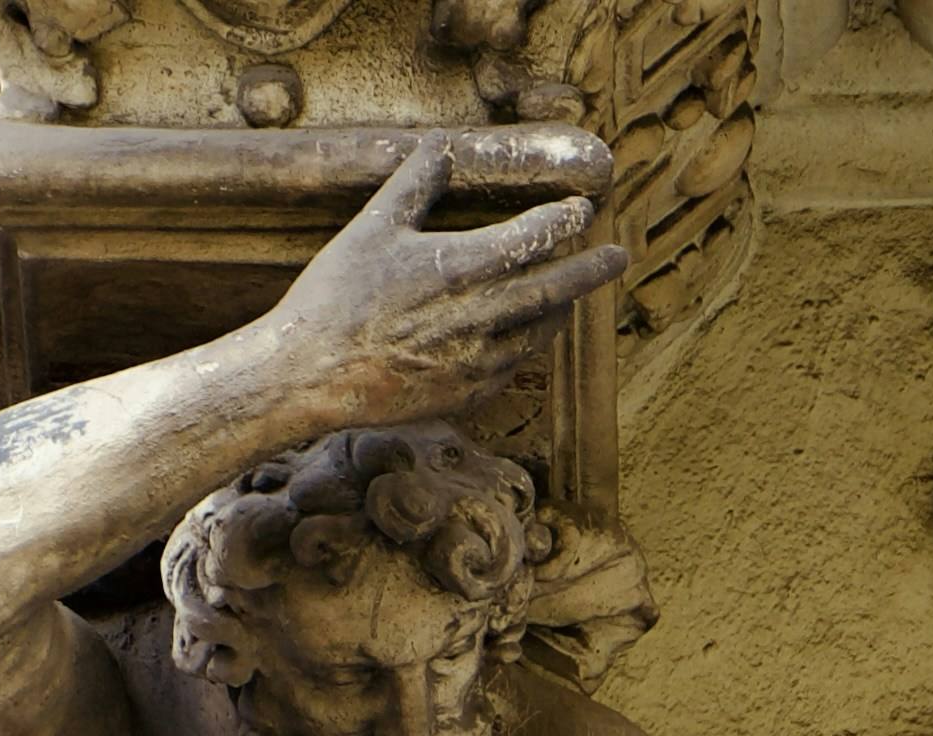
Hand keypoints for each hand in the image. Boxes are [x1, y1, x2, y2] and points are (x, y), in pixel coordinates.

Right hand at [262, 138, 618, 435]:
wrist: (313, 374)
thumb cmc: (336, 295)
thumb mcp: (372, 226)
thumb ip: (416, 184)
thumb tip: (444, 144)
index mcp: (459, 270)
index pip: (530, 240)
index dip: (561, 222)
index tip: (583, 210)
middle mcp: (479, 319)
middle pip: (554, 290)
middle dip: (590, 269)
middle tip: (619, 255)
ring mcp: (478, 362)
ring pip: (539, 331)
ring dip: (562, 307)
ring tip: (575, 290)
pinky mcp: (469, 393)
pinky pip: (514, 364)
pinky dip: (530, 342)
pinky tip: (532, 330)